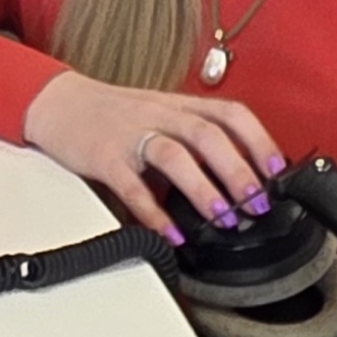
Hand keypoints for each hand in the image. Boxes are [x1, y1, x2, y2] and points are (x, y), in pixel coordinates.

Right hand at [20, 70, 286, 242]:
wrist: (58, 102)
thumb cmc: (113, 114)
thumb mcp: (161, 114)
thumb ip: (194, 138)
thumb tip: (238, 175)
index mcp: (179, 105)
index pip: (230, 113)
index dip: (259, 139)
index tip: (278, 170)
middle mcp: (160, 115)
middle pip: (207, 134)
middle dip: (237, 170)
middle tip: (255, 203)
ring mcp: (131, 134)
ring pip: (173, 154)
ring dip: (202, 187)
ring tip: (220, 216)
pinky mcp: (104, 157)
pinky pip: (131, 185)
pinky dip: (153, 212)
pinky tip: (169, 234)